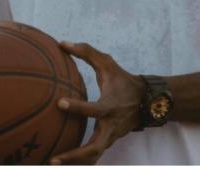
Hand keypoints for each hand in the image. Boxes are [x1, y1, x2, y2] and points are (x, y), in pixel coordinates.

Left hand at [50, 41, 144, 164]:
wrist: (147, 101)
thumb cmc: (123, 80)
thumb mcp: (108, 64)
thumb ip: (87, 52)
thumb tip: (62, 43)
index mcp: (110, 106)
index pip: (93, 109)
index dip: (77, 107)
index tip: (59, 103)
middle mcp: (110, 126)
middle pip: (94, 148)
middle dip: (74, 155)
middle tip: (53, 159)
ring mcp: (110, 137)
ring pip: (93, 157)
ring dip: (74, 163)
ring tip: (52, 163)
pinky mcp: (108, 142)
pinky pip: (93, 156)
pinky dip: (79, 161)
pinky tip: (61, 162)